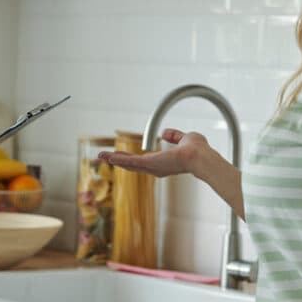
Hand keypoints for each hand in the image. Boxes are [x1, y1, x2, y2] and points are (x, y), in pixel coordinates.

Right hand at [98, 128, 213, 178]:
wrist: (201, 157)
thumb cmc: (198, 150)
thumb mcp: (185, 139)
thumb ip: (175, 136)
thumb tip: (164, 133)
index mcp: (164, 163)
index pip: (144, 162)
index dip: (133, 160)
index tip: (123, 158)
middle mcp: (156, 168)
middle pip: (132, 165)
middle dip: (119, 161)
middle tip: (106, 158)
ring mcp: (151, 167)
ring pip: (128, 164)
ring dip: (114, 159)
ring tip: (101, 156)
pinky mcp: (148, 163)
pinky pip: (129, 161)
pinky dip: (116, 158)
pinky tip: (107, 156)